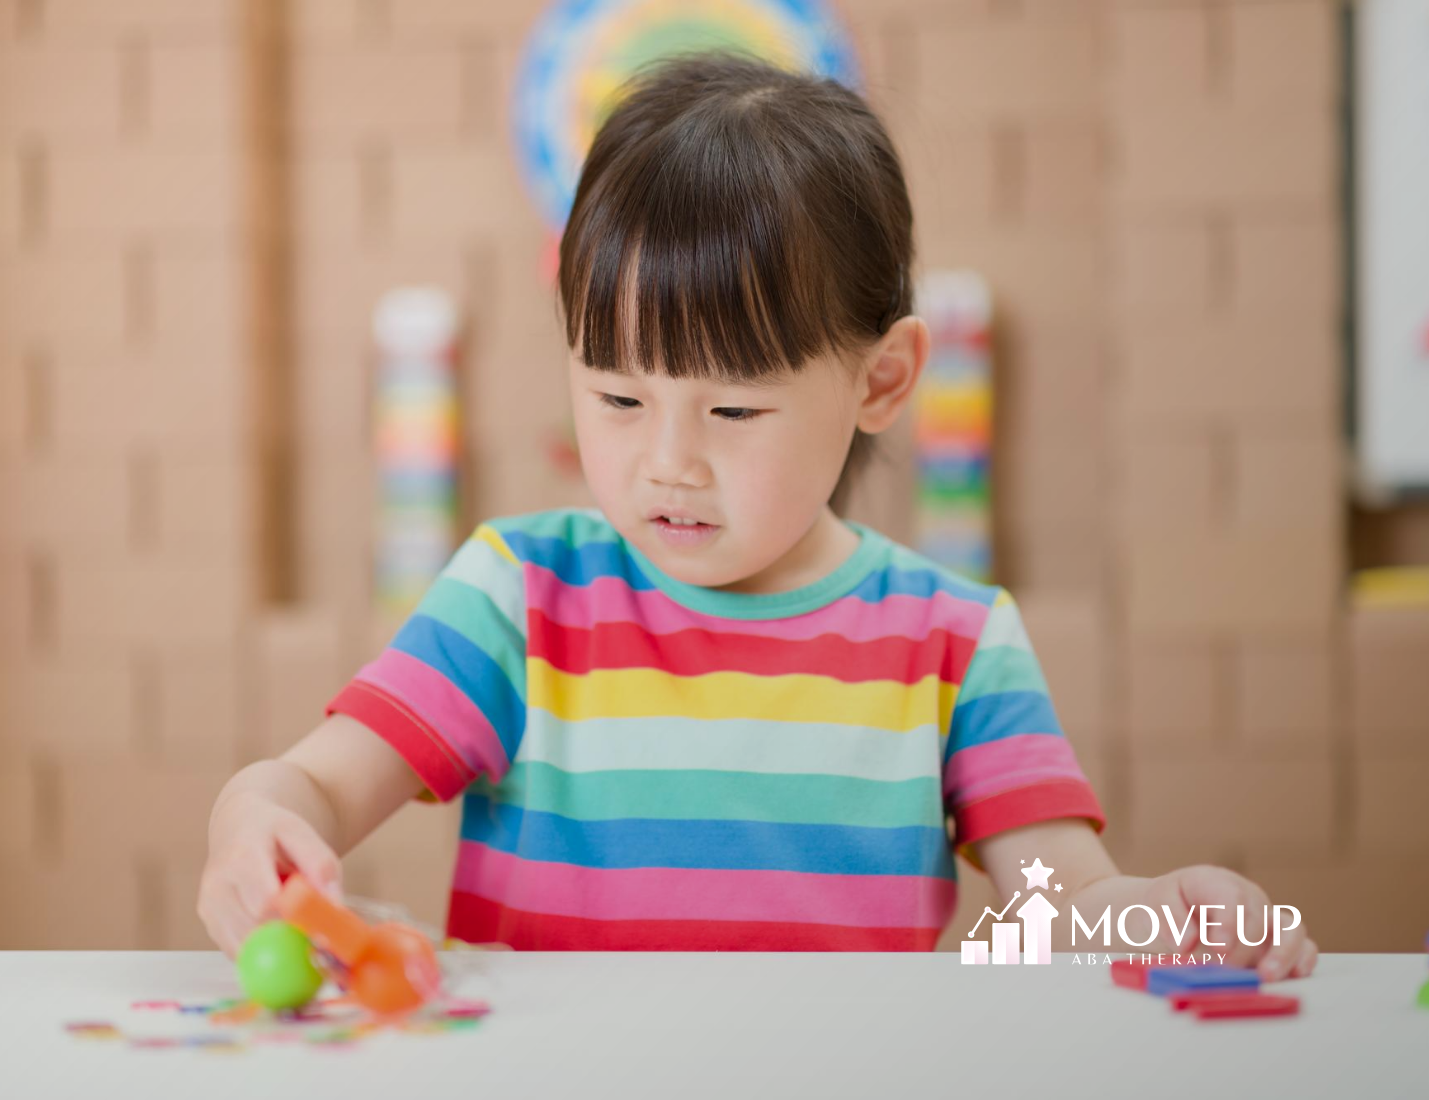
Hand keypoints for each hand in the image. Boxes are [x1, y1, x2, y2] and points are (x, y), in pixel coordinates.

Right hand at [197, 791, 342, 958]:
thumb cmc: (273, 831)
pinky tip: (273, 928)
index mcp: (242, 856)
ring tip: (290, 922)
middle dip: (288, 935)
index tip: (318, 925)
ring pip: (245, 946)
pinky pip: (238, 952)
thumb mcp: (303, 835)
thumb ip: (321, 866)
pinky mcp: (209, 924)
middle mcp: (217, 884)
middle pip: (255, 928)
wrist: (236, 827)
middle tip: (311, 931)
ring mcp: (209, 907)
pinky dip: (260, 948)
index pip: (266, 902)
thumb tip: (334, 906)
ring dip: (274, 945)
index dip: (294, 918)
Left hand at [1143, 864, 1317, 980]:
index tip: (1218, 946)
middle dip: (1243, 947)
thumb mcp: (1155, 904)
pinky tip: (1296, 974)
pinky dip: (1303, 958)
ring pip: (1290, 929)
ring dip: (1282, 954)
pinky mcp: (1276, 940)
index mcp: (1216, 882)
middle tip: (1223, 967)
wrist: (1173, 910)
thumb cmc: (1167, 905)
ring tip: (1265, 975)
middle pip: (1257, 919)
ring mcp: (1264, 918)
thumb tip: (1186, 941)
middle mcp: (1247, 897)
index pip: (1232, 898)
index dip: (1230, 923)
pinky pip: (1302, 944)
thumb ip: (1168, 919)